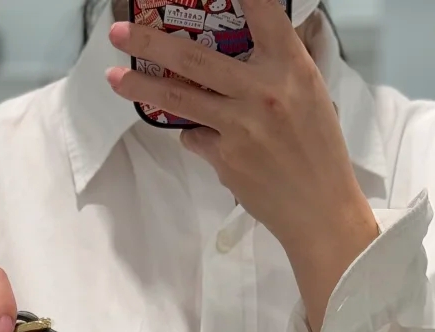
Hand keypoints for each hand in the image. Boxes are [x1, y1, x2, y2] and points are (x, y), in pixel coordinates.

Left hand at [106, 0, 379, 331]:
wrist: (319, 209)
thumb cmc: (318, 149)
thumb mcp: (311, 93)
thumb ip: (278, 66)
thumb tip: (247, 43)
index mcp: (291, 67)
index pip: (263, 11)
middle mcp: (263, 91)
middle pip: (194, 58)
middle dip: (151, 42)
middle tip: (119, 32)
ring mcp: (240, 126)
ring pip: (179, 100)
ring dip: (142, 87)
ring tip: (115, 78)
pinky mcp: (225, 158)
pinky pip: (195, 136)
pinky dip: (196, 134)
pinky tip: (211, 139)